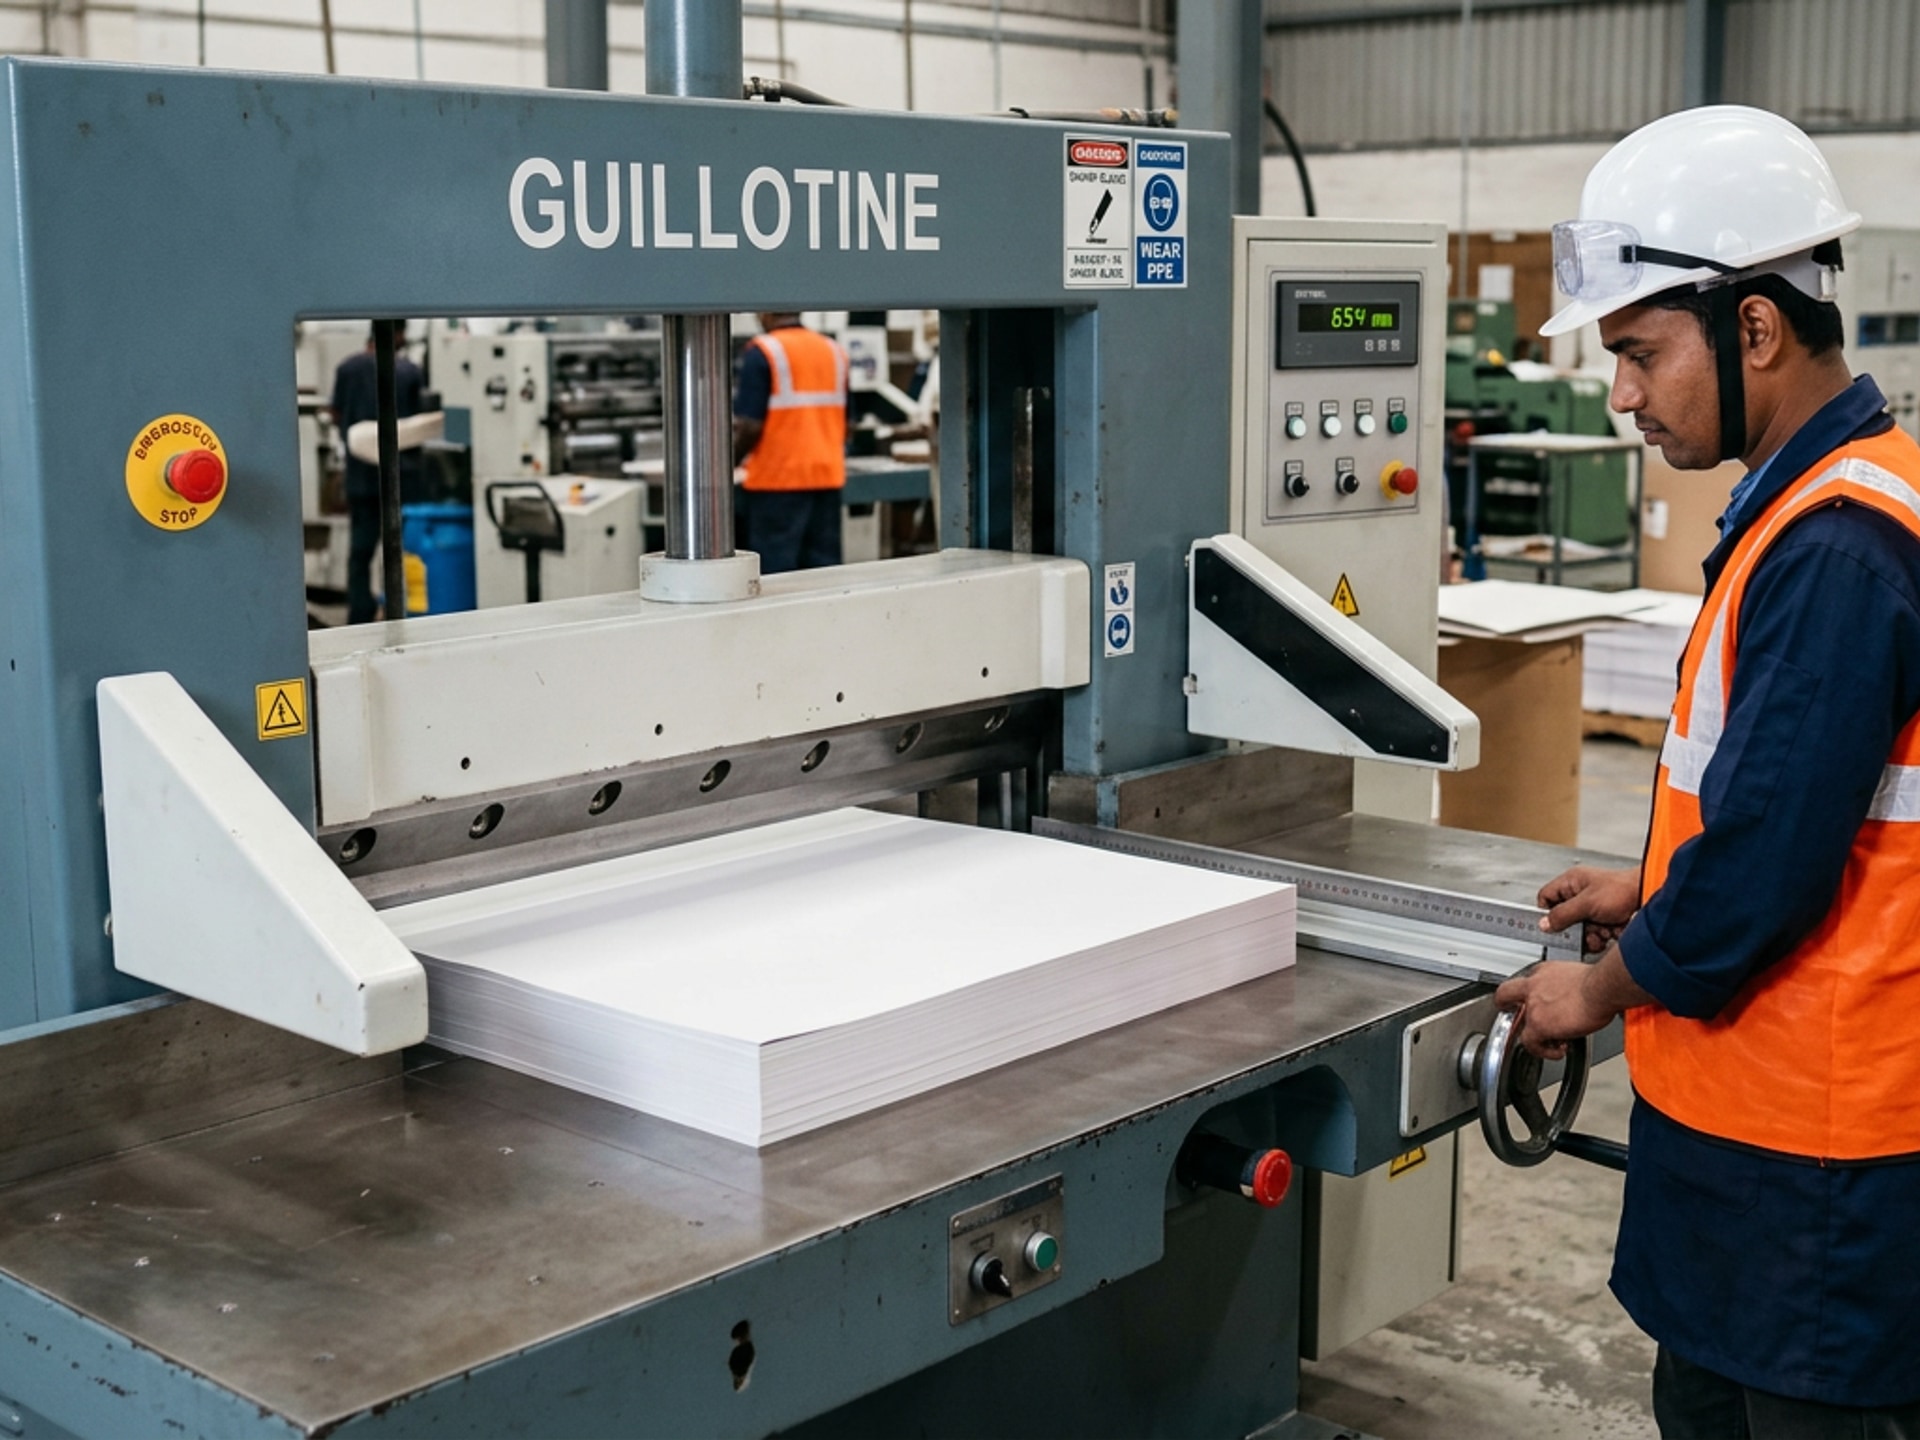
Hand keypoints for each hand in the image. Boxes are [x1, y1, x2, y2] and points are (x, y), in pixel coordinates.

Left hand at [1494, 959, 1622, 1059]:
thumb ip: (1571, 985)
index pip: (1530, 980)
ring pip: (1520, 1024)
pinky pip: (1531, 1043)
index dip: (1530, 992)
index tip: (1536, 999)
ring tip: (1552, 1043)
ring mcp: (1533, 1006)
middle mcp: (1534, 985)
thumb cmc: (1602, 982)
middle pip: (1506, 993)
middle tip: (1510, 1012)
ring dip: (1535, 1035)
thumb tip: (1583, 995)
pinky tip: (1558, 1051)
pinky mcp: (1538, 1024)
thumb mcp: (1581, 975)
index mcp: (1545, 971)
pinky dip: (1543, 1050)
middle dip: (1505, 1004)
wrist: (1602, 988)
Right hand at [1537, 865, 1640, 953]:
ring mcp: (1594, 908)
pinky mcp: (1605, 919)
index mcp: (1572, 882)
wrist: (1650, 896)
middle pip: (1565, 919)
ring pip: (1580, 930)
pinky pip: (1594, 934)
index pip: (1546, 897)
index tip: (1554, 926)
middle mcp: (1581, 894)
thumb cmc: (1623, 890)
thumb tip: (1544, 924)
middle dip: (1576, 929)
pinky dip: (1602, 937)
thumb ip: (1562, 914)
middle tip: (1584, 930)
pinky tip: (1611, 932)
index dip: (1547, 913)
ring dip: (1591, 935)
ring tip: (1603, 930)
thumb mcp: (1586, 903)